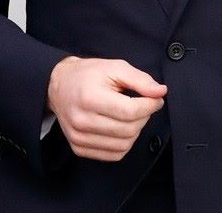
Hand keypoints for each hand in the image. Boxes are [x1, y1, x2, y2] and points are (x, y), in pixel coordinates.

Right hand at [46, 56, 166, 160]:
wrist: (60, 86)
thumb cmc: (89, 75)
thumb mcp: (116, 67)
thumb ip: (141, 79)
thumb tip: (161, 92)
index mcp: (90, 98)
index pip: (130, 111)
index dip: (150, 105)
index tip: (157, 98)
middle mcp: (82, 121)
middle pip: (128, 129)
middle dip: (145, 117)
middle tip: (144, 104)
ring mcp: (79, 138)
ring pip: (123, 145)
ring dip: (136, 131)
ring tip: (132, 115)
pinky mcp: (79, 148)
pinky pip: (112, 155)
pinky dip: (124, 143)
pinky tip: (122, 127)